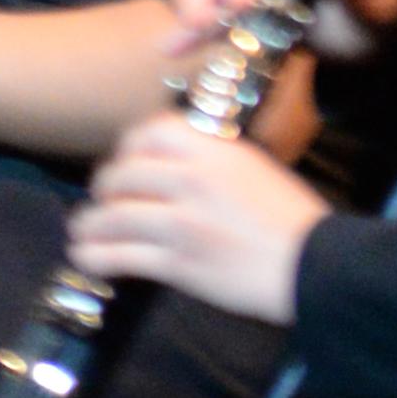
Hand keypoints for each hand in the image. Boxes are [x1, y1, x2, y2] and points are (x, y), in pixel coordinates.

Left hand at [67, 113, 326, 322]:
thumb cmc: (292, 218)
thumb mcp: (256, 170)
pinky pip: (119, 256)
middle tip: (102, 200)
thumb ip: (215, 164)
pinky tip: (89, 257)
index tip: (126, 160)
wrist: (313, 264)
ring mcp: (181, 223)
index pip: (151, 132)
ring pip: (112, 216)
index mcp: (216, 152)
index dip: (129, 146)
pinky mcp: (176, 263)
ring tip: (83, 232)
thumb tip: (177, 168)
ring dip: (89, 225)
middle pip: (122, 174)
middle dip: (104, 189)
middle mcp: (192, 181)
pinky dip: (95, 256)